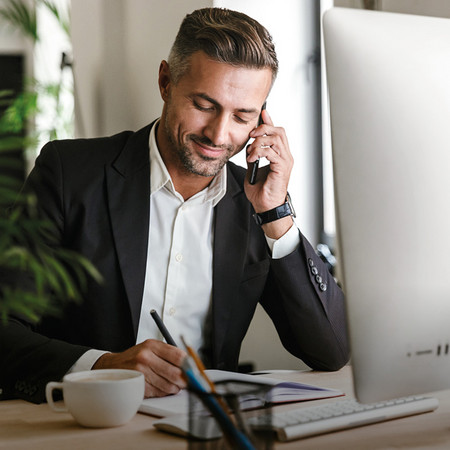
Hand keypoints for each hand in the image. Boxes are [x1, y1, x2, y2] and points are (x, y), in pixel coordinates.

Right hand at [92, 339, 186, 397]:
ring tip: (173, 384)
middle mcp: (145, 357)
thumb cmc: (135, 357)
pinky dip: (164, 392)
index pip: (178, 355)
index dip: (189, 364)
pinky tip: (161, 387)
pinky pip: (159, 393)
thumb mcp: (150, 348)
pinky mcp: (138, 386)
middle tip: (186, 381)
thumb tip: (190, 364)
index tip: (193, 368)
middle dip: (184, 379)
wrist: (111, 367)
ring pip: (169, 385)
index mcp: (151, 345)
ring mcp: (140, 372)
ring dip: (175, 388)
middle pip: (175, 372)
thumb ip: (168, 353)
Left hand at [245, 109, 293, 238]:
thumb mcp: (253, 168)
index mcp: (280, 155)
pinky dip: (259, 152)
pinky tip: (252, 159)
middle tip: (251, 135)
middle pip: (279, 131)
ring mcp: (285, 162)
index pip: (277, 132)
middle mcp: (285, 156)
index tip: (262, 114)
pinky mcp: (282, 168)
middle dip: (263, 129)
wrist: (265, 206)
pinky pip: (271, 152)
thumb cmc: (261, 192)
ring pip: (275, 139)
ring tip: (250, 151)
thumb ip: (253, 156)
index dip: (270, 121)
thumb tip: (249, 146)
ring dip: (259, 141)